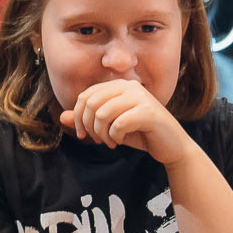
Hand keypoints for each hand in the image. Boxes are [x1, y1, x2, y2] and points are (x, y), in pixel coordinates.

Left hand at [58, 78, 195, 163]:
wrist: (171, 146)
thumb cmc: (140, 134)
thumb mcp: (109, 127)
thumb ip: (87, 120)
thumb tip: (61, 117)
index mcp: (119, 86)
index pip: (85, 96)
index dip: (78, 116)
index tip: (83, 134)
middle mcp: (129, 86)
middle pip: (91, 103)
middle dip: (89, 126)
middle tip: (97, 140)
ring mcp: (140, 97)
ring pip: (102, 113)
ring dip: (101, 133)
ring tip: (109, 142)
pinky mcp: (149, 112)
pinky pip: (118, 124)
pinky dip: (114, 136)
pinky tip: (120, 141)